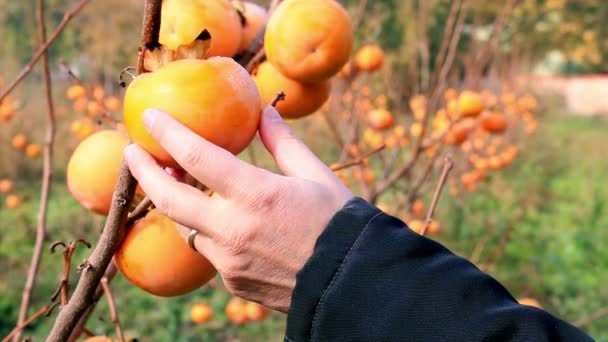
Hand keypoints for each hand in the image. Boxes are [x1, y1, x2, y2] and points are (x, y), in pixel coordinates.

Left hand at [124, 106, 352, 311]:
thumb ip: (283, 142)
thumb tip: (263, 113)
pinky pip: (211, 252)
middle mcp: (235, 229)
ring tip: (181, 182)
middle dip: (145, 173)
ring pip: (187, 228)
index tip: (150, 118)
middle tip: (133, 153)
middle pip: (170, 199)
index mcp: (258, 195)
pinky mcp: (233, 282)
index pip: (197, 157)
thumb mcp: (315, 175)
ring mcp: (230, 261)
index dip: (168, 133)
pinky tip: (226, 221)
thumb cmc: (339, 223)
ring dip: (180, 204)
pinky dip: (211, 232)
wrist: (351, 282)